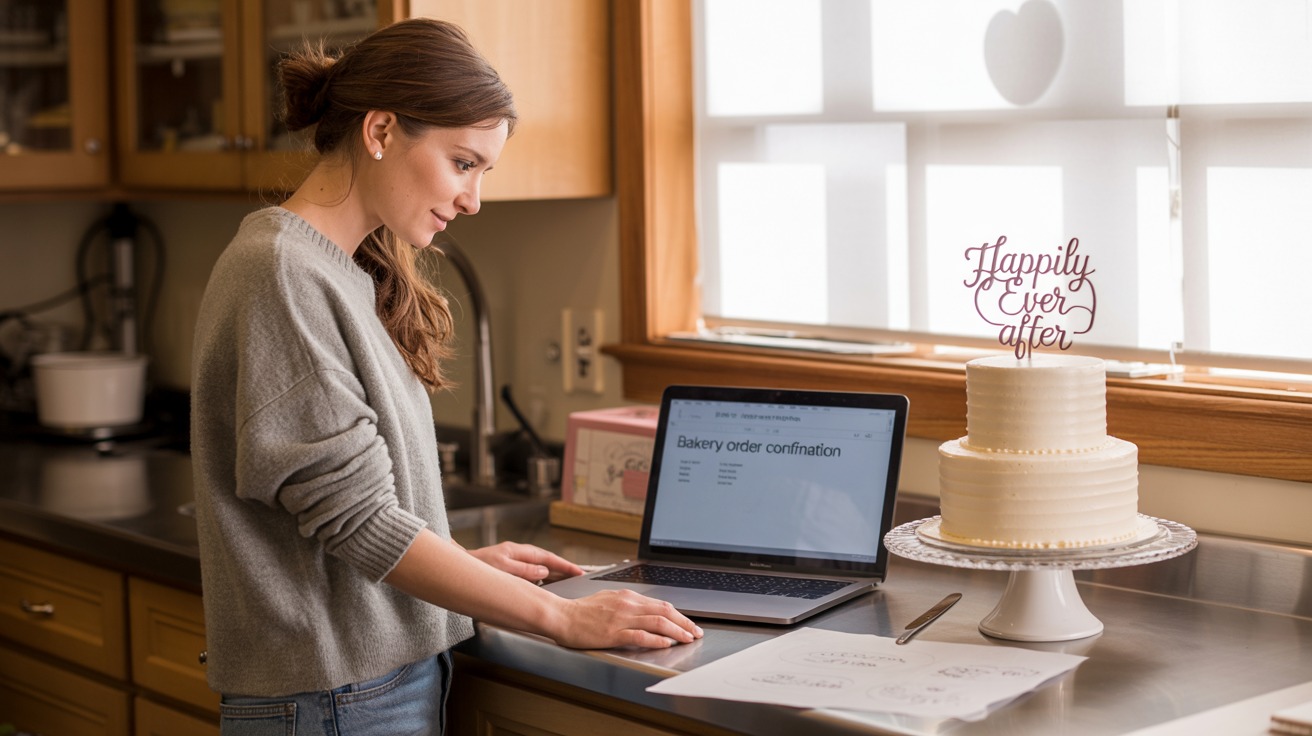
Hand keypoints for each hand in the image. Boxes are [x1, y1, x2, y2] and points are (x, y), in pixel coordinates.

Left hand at [467, 541, 583, 583]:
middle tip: (580, 576)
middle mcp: (518, 555)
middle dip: (564, 568)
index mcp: (518, 552)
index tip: (580, 572)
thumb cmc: (476, 568)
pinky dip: (542, 579)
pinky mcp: (509, 570)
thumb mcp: (502, 569)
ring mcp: (513, 561)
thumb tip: (545, 572)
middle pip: (547, 562)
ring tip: (568, 581)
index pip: (548, 558)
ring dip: (554, 574)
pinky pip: (531, 574)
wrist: (456, 567)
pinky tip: (545, 586)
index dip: (565, 565)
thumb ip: (524, 570)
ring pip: (540, 568)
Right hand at [547, 589, 703, 649]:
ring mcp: (621, 618)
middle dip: (684, 622)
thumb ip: (626, 604)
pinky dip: (656, 639)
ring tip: (688, 638)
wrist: (561, 616)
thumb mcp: (607, 599)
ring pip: (657, 622)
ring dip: (677, 631)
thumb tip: (644, 610)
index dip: (678, 615)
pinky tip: (666, 644)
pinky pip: (640, 635)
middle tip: (696, 632)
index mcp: (627, 596)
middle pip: (664, 611)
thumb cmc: (581, 611)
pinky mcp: (613, 632)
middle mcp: (627, 604)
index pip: (660, 604)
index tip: (688, 623)